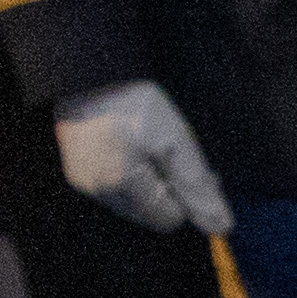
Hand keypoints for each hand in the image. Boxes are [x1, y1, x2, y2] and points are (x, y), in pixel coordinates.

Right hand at [52, 80, 229, 232]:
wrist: (86, 69)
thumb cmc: (132, 101)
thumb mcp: (174, 139)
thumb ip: (196, 185)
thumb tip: (221, 228)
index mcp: (122, 187)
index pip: (169, 219)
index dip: (185, 196)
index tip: (192, 166)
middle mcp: (98, 193)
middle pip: (149, 213)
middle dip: (169, 189)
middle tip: (178, 155)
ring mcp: (83, 183)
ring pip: (132, 201)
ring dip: (149, 181)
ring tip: (153, 146)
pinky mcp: (76, 170)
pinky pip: (113, 187)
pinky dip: (129, 173)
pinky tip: (133, 147)